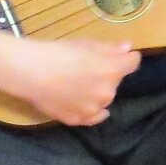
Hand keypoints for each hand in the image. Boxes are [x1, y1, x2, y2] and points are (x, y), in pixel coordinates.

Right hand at [7, 39, 141, 125]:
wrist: (31, 73)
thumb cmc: (58, 53)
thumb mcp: (87, 44)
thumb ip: (111, 48)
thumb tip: (128, 48)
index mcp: (112, 70)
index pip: (133, 62)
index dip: (128, 57)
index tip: (122, 55)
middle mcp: (108, 92)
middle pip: (115, 81)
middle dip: (107, 74)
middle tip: (87, 68)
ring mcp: (94, 109)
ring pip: (104, 99)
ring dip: (98, 92)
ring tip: (78, 84)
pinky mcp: (79, 120)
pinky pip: (94, 116)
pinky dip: (93, 110)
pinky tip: (87, 103)